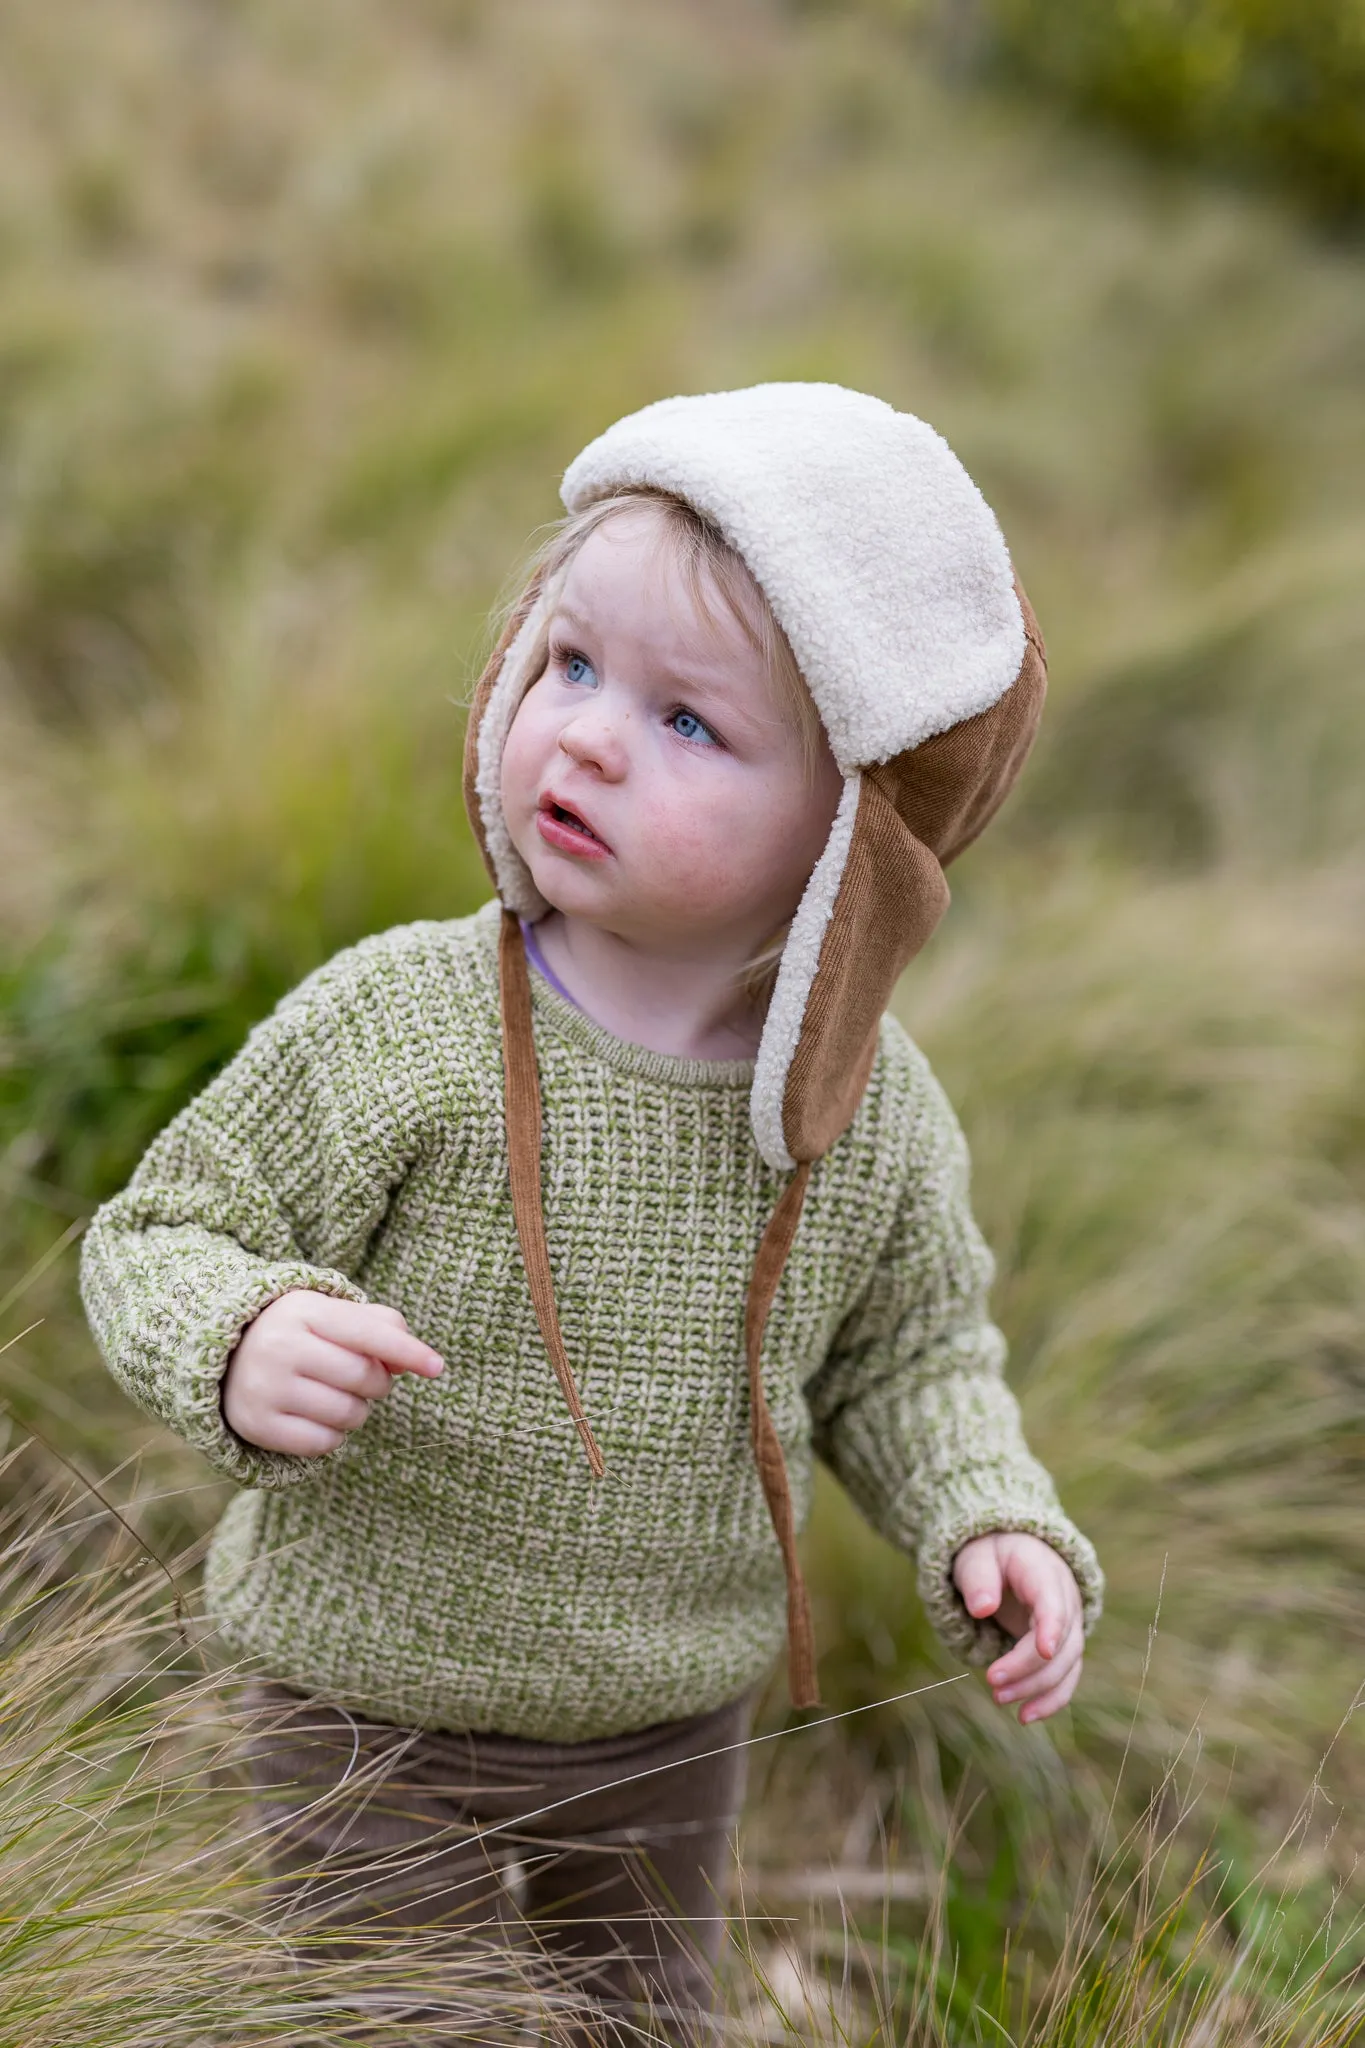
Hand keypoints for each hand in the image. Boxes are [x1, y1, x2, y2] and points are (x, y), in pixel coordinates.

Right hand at [222, 1290, 443, 1455]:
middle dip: (379, 1383)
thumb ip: (381, 1327)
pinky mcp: (257, 1425)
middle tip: (365, 1378)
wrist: (227, 1358)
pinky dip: (334, 1436)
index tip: (437, 1367)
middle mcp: (280, 1347)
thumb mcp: (332, 1315)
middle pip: (365, 1377)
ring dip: (358, 1410)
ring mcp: (265, 1388)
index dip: (408, 1351)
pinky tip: (317, 1416)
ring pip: (349, 1414)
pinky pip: (325, 1444)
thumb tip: (417, 1361)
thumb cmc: (300, 1334)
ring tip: (336, 1395)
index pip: (369, 1333)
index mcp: (303, 1310)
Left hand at [952, 1531, 1083, 1724]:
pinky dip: (1050, 1699)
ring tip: (1001, 1701)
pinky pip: (1066, 1676)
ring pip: (1067, 1664)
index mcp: (1044, 1571)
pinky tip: (1026, 1715)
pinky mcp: (1063, 1646)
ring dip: (1038, 1688)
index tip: (1043, 1651)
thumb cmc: (990, 1554)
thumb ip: (978, 1578)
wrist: (1011, 1554)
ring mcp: (1069, 1625)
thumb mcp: (976, 1556)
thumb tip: (982, 1607)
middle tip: (992, 1682)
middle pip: (1062, 1641)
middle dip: (1030, 1667)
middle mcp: (1066, 1599)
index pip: (1055, 1602)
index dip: (1052, 1627)